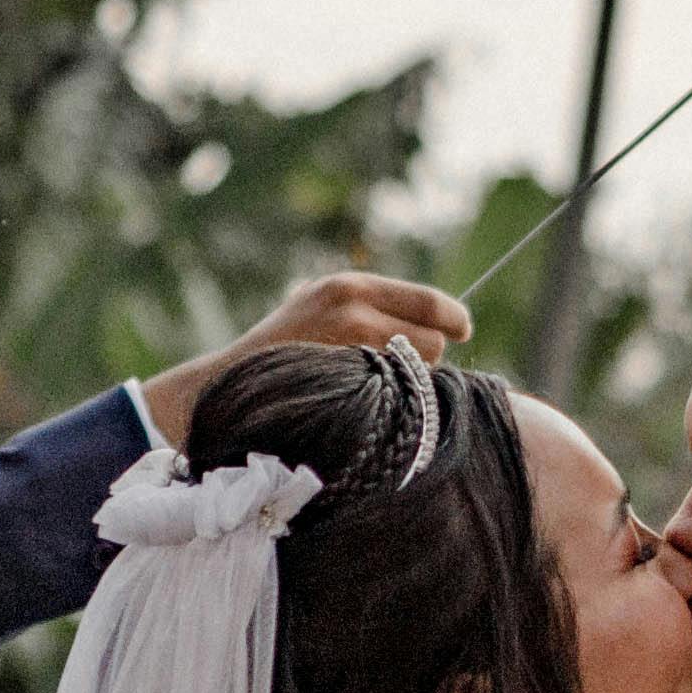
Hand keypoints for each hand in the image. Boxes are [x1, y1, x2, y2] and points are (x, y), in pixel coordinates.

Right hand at [143, 270, 472, 438]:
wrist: (228, 385)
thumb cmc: (280, 352)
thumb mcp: (318, 309)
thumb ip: (367, 309)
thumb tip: (434, 324)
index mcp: (349, 287)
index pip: (428, 301)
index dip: (452, 318)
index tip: (463, 328)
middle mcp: (355, 311)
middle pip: (433, 340)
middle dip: (424, 357)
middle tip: (394, 369)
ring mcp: (352, 349)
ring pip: (420, 371)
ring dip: (410, 383)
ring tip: (371, 387)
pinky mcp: (350, 385)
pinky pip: (400, 397)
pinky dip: (395, 404)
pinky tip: (368, 406)